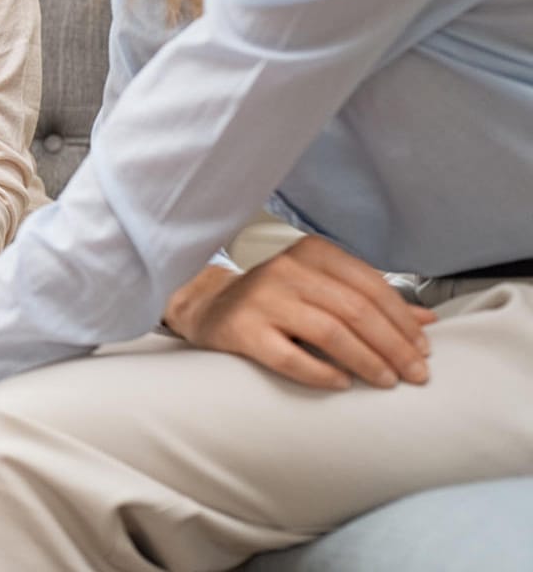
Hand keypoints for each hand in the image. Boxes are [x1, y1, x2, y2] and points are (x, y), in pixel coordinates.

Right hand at [164, 235, 437, 390]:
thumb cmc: (277, 301)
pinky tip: (342, 384)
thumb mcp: (322, 289)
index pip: (370, 286)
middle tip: (417, 374)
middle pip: (355, 310)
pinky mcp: (241, 330)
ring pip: (329, 332)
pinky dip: (321, 373)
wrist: (210, 308)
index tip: (424, 350)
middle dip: (394, 346)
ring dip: (367, 361)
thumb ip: (370, 301)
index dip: (403, 320)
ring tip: (387, 381)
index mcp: (311, 253)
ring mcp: (262, 299)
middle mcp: (286, 270)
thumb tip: (426, 322)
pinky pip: (290, 356)